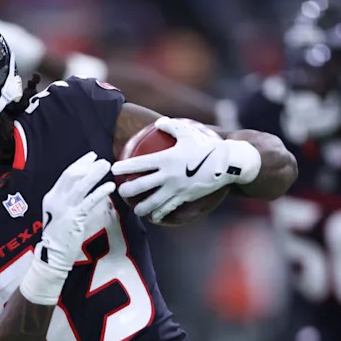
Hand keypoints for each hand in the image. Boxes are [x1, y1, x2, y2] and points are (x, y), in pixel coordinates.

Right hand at [20, 152, 114, 304]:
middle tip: (101, 159)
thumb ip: (68, 201)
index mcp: (51, 197)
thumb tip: (83, 188)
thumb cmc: (59, 236)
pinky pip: (90, 200)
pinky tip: (110, 186)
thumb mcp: (59, 214)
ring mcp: (65, 208)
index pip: (66, 175)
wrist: (52, 255)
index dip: (80, 164)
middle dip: (87, 165)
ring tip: (107, 166)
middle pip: (72, 176)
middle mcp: (56, 199)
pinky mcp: (74, 218)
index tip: (91, 157)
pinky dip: (100, 191)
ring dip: (95, 174)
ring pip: (81, 185)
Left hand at [111, 117, 259, 223]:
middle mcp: (167, 176)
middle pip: (139, 187)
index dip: (123, 167)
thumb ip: (171, 127)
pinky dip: (160, 214)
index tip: (114, 168)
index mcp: (165, 159)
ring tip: (136, 209)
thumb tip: (160, 122)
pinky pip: (168, 209)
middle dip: (126, 191)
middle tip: (121, 191)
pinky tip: (156, 217)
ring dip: (141, 208)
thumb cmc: (206, 145)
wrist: (226, 163)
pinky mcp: (184, 198)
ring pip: (151, 203)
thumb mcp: (188, 133)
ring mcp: (175, 189)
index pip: (138, 164)